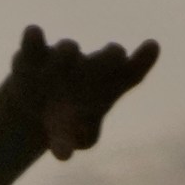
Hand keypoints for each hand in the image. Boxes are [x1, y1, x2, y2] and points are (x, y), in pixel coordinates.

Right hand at [4, 25, 160, 160]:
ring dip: (67, 54)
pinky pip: (34, 44)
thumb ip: (71, 142)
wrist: (36, 104)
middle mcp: (91, 65)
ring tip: (66, 55)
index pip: (132, 72)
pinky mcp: (32, 55)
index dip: (143, 59)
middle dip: (111, 56)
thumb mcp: (71, 136)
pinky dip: (34, 38)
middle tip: (116, 53)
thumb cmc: (67, 119)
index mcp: (110, 84)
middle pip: (109, 56)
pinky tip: (34, 31)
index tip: (153, 45)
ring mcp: (63, 57)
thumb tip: (63, 153)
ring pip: (69, 49)